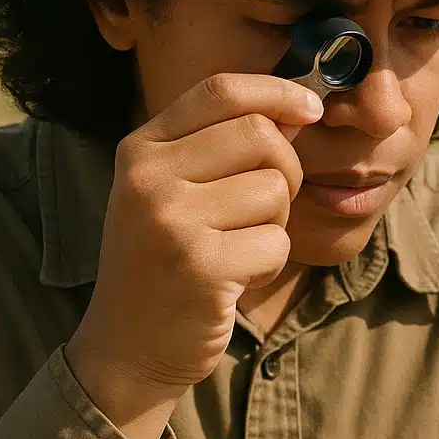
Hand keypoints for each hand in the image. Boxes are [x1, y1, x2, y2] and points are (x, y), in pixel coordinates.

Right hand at [66, 72, 323, 400]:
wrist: (126, 348)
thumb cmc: (163, 261)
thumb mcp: (171, 190)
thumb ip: (221, 145)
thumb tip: (299, 110)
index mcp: (141, 149)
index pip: (221, 90)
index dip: (277, 91)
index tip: (312, 108)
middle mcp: (149, 178)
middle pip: (261, 135)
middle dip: (285, 170)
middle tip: (264, 207)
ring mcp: (172, 222)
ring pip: (275, 189)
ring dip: (274, 223)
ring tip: (235, 248)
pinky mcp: (201, 268)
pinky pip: (276, 243)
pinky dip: (269, 264)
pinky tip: (234, 279)